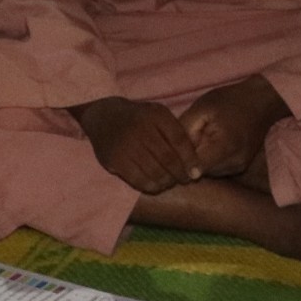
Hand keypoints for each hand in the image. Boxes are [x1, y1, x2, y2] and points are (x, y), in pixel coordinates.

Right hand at [73, 97, 201, 193]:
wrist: (104, 117)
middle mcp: (141, 128)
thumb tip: (195, 164)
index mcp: (156, 115)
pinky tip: (156, 185)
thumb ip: (176, 134)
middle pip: (168, 158)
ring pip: (155, 172)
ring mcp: (126, 144)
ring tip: (170, 182)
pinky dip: (151, 186)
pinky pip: (139, 180)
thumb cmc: (139, 120)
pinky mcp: (115, 159)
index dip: (191, 159)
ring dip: (167, 182)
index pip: (180, 140)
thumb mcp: (158, 117)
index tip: (196, 172)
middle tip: (184, 180)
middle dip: (180, 174)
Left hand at [175, 76, 287, 180]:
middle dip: (187, 161)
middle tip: (184, 142)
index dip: (178, 162)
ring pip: (206, 173)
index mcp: (224, 147)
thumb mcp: (201, 108)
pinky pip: (216, 170)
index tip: (170, 153)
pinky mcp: (240, 168)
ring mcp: (238, 168)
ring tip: (199, 140)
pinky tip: (208, 144)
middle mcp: (234, 163)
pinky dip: (208, 161)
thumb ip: (184, 131)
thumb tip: (170, 152)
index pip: (192, 169)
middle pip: (198, 174)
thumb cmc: (229, 100)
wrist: (261, 101)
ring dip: (198, 161)